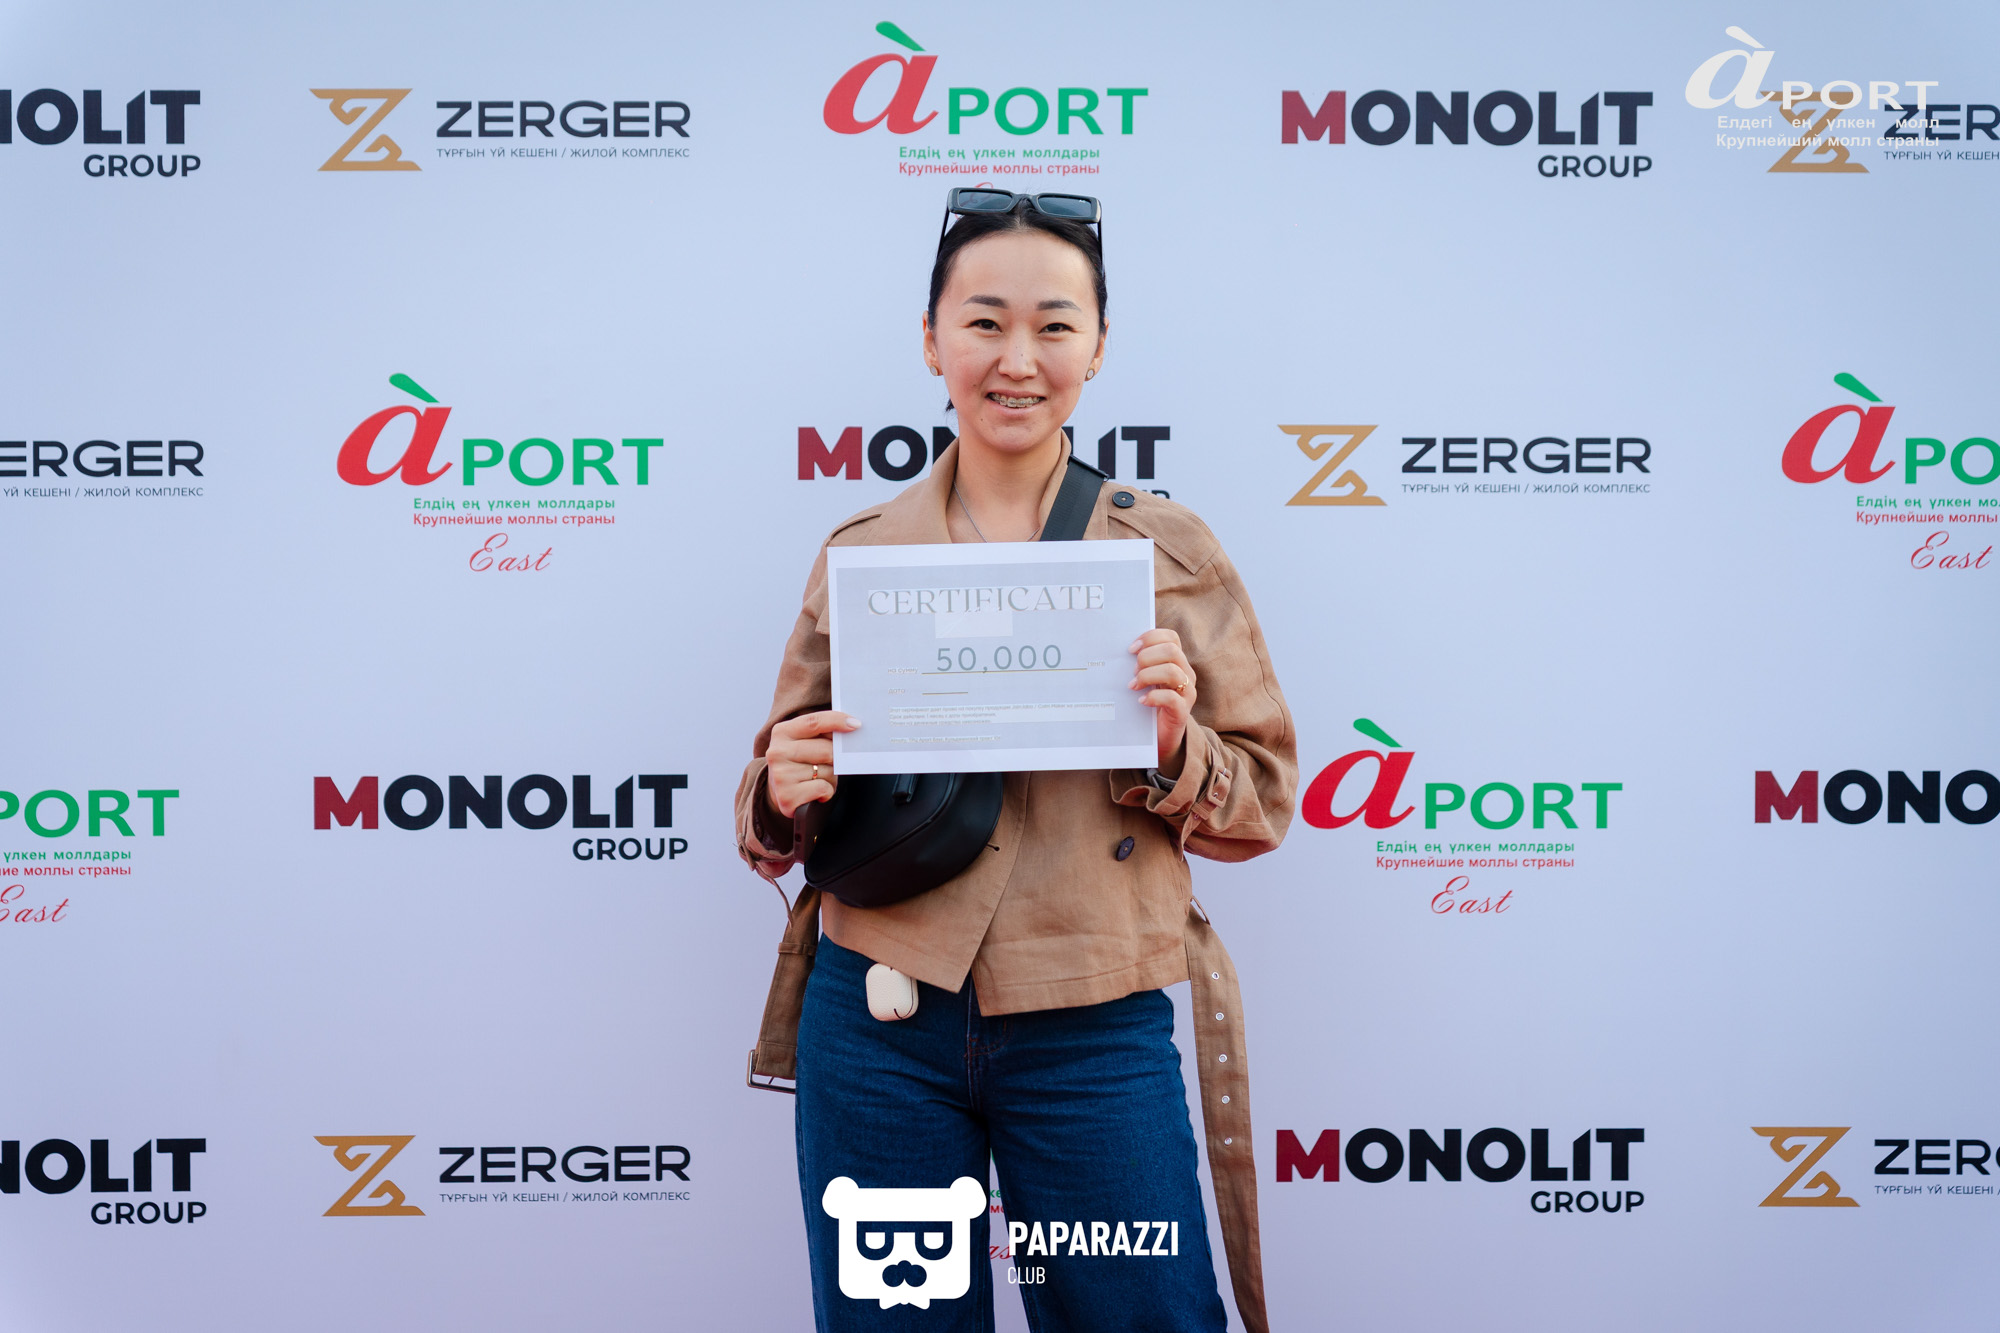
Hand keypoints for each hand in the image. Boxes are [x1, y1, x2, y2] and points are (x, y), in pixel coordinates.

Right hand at [766, 711, 859, 818]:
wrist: (781, 793)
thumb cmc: (800, 764)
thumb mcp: (805, 741)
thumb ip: (823, 731)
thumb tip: (852, 726)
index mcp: (782, 732)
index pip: (814, 722)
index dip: (837, 721)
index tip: (856, 724)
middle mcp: (777, 752)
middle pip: (826, 749)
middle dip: (836, 758)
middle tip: (830, 763)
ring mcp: (781, 775)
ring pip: (827, 771)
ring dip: (831, 777)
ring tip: (818, 779)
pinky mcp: (788, 796)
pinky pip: (823, 788)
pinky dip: (827, 792)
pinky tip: (815, 792)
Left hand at [1129, 628, 1194, 768]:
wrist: (1159, 736)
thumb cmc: (1148, 703)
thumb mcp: (1145, 680)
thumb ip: (1139, 664)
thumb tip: (1117, 651)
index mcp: (1177, 661)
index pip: (1171, 637)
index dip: (1150, 637)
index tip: (1131, 649)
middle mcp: (1186, 673)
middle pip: (1171, 650)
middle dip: (1147, 657)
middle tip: (1132, 671)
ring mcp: (1187, 692)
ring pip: (1172, 671)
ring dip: (1147, 676)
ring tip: (1133, 686)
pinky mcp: (1182, 711)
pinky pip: (1171, 698)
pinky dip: (1153, 697)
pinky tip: (1141, 701)